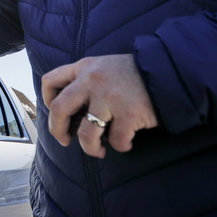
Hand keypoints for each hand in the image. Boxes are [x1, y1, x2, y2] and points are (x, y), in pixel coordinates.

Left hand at [41, 54, 157, 157]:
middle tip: (64, 141)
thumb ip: (86, 80)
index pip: (50, 81)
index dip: (46, 100)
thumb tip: (71, 111)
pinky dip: (120, 146)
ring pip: (86, 133)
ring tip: (97, 151)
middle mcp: (92, 80)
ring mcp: (110, 97)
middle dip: (57, 130)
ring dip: (89, 148)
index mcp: (84, 67)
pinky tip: (126, 142)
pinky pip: (116, 140)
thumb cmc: (135, 74)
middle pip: (59, 109)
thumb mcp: (105, 66)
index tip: (54, 112)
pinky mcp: (129, 113)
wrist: (170, 70)